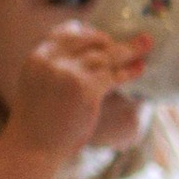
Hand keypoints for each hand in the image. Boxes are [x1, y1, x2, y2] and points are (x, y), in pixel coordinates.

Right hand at [3, 24, 151, 162]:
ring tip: (146, 45)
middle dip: (112, 40)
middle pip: (90, 40)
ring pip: (106, 55)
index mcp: (38, 57)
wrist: (32, 147)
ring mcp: (69, 74)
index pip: (66, 31)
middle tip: (132, 41)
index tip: (103, 36)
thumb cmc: (36, 122)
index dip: (88, 32)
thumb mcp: (35, 85)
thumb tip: (81, 58)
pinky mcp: (85, 90)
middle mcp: (52, 61)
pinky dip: (129, 72)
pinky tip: (140, 69)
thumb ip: (53, 68)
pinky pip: (113, 75)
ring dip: (128, 50)